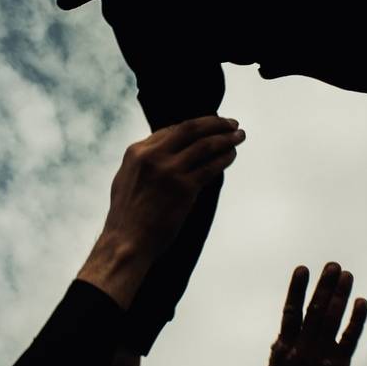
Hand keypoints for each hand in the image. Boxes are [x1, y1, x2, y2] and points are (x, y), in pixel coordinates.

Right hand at [100, 116, 244, 258]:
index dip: (195, 126)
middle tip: (232, 122)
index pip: (172, 129)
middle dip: (215, 122)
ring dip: (226, 138)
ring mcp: (170, 171)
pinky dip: (224, 158)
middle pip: (191, 129)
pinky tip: (231, 155)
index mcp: (137, 151)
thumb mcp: (126, 179)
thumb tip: (166, 150)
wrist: (127, 242)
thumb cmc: (126, 216)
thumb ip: (145, 161)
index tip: (210, 125)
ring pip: (205, 145)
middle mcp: (153, 156)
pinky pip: (211, 167)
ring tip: (239, 135)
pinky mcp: (184, 189)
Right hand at [266, 263, 366, 365]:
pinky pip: (349, 339)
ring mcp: (320, 358)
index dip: (297, 290)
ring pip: (330, 320)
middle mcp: (302, 350)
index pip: (290, 313)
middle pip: (314, 310)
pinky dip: (356, 320)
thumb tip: (281, 334)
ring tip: (347, 275)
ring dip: (339, 295)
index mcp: (284, 349)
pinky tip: (361, 303)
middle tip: (333, 266)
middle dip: (324, 286)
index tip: (303, 269)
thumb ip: (278, 353)